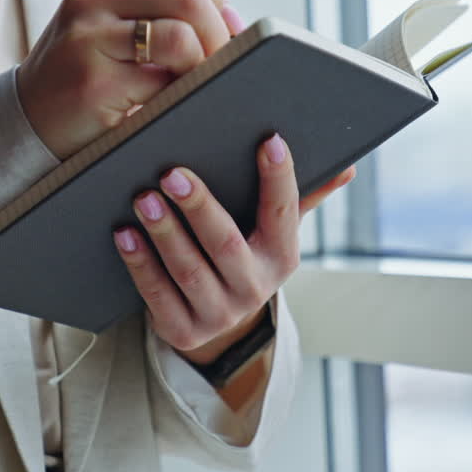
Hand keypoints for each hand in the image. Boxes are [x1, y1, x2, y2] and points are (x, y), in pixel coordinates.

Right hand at [17, 0, 245, 159]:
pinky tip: (164, 106)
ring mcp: (89, 36)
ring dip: (202, 68)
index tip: (213, 29)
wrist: (29, 119)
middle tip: (215, 68)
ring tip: (189, 86)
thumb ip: (170, 11)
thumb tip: (238, 19)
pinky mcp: (93, 81)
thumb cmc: (90, 73)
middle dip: (219, 36)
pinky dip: (179, 97)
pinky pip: (164, 83)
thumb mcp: (120, 25)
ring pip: (182, 36)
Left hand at [112, 135, 354, 363]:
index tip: (269, 140)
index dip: (279, 178)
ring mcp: (219, 314)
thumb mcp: (271, 233)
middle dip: (199, 207)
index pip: (285, 214)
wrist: (217, 326)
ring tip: (143, 199)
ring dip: (164, 233)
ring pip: (188, 270)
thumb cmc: (243, 257)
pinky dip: (139, 263)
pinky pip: (157, 294)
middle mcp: (255, 289)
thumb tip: (347, 168)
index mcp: (282, 258)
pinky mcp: (184, 331)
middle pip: (226, 244)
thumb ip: (300, 199)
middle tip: (172, 173)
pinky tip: (124, 234)